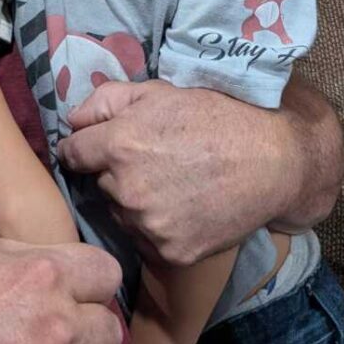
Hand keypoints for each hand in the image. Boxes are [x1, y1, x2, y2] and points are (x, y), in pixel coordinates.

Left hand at [57, 80, 302, 266]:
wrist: (272, 161)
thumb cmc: (213, 118)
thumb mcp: (156, 91)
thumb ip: (104, 101)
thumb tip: (71, 122)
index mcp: (118, 145)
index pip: (71, 154)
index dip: (83, 149)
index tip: (95, 150)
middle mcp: (126, 188)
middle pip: (99, 183)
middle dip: (115, 172)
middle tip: (152, 162)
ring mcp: (148, 224)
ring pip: (121, 213)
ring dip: (134, 202)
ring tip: (171, 185)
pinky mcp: (169, 252)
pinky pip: (145, 239)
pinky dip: (157, 228)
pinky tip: (182, 209)